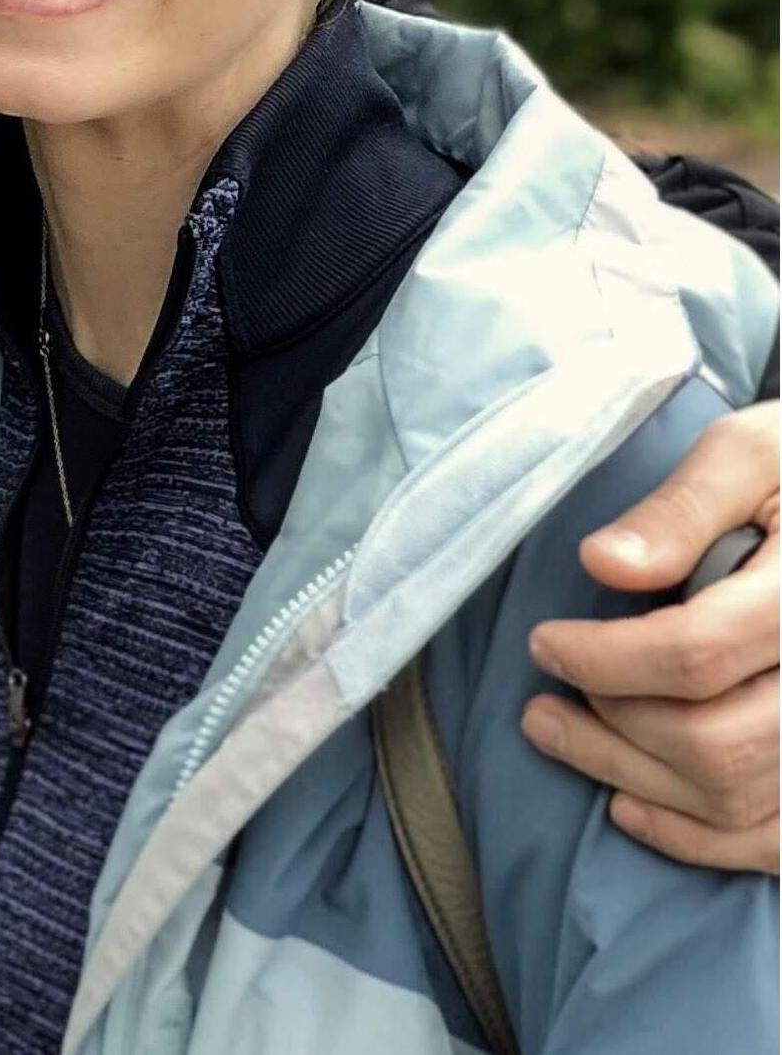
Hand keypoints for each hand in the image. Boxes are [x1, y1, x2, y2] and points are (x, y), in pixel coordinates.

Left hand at [523, 401, 779, 870]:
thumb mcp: (749, 455)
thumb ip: (681, 509)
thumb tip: (602, 564)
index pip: (695, 654)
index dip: (604, 657)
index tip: (543, 643)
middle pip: (713, 742)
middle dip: (609, 728)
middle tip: (539, 706)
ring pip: (737, 798)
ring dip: (634, 778)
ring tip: (559, 736)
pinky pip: (779, 841)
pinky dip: (702, 841)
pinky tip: (633, 804)